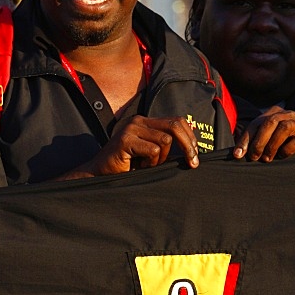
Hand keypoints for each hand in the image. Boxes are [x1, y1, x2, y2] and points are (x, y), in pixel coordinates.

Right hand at [56, 116, 198, 178]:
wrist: (99, 174)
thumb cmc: (127, 167)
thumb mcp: (150, 154)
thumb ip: (166, 147)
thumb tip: (193, 148)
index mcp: (146, 121)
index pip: (177, 120)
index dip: (190, 136)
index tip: (195, 154)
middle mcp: (139, 121)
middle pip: (175, 126)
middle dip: (188, 146)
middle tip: (193, 163)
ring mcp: (131, 128)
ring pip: (165, 140)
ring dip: (162, 158)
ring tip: (148, 165)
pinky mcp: (125, 140)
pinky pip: (153, 150)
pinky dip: (151, 163)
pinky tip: (139, 166)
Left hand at [233, 107, 294, 161]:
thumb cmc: (273, 145)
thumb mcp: (258, 142)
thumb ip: (247, 144)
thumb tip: (238, 154)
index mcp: (275, 112)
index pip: (258, 123)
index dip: (247, 139)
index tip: (239, 154)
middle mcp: (289, 115)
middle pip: (272, 121)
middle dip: (260, 141)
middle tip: (255, 157)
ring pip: (286, 127)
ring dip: (273, 144)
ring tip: (267, 158)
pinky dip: (288, 148)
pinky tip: (282, 155)